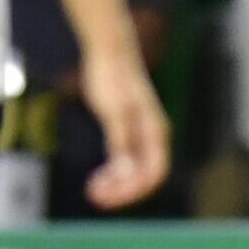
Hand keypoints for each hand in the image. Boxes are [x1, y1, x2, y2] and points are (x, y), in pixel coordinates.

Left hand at [78, 46, 170, 211]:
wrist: (110, 51)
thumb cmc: (112, 77)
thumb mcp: (114, 111)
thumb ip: (120, 141)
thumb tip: (124, 172)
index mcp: (155, 132)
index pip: (154, 173)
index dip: (133, 191)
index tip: (107, 198)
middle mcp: (153, 136)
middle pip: (145, 176)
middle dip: (122, 191)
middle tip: (94, 196)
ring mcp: (142, 135)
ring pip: (135, 171)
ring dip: (117, 185)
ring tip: (92, 190)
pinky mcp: (130, 131)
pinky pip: (127, 161)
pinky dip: (114, 173)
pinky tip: (98, 177)